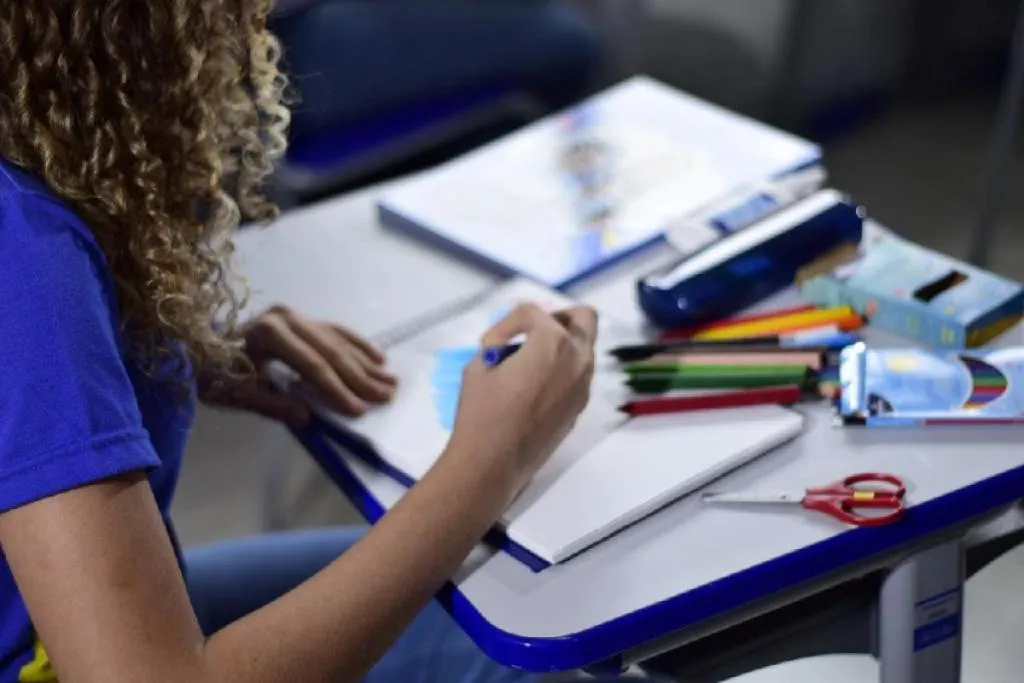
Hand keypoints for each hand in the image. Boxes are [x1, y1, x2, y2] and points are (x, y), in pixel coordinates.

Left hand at [201, 306, 396, 426]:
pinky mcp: (300, 318)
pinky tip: (378, 358)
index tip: (358, 410)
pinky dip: (357, 344)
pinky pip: (335, 330)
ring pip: (337, 341)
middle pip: (330, 351)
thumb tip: (308, 418)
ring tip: (390, 381)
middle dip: (360, 377)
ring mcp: (294, 315)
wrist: (196, 344)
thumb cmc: (214, 371)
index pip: (312, 365)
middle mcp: (285, 318)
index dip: (336, 389)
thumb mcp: (236, 393)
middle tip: (386, 396)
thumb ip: (272, 405)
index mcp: (268, 332)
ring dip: (365, 363)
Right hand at [445, 303, 597, 496]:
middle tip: (531, 333)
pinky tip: (534, 386)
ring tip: (528, 362)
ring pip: (584, 349)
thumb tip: (511, 351)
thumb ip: (501, 347)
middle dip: (556, 318)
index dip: (505, 324)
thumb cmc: (482, 411)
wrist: (494, 462)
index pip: (533, 312)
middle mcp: (578, 360)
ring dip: (561, 345)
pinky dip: (561, 370)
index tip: (488, 347)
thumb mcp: (479, 366)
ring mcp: (583, 385)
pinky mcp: (579, 407)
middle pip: (583, 318)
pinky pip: (578, 375)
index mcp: (553, 343)